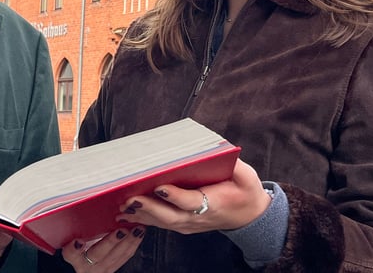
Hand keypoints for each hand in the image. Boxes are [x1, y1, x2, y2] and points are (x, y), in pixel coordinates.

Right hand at [60, 226, 145, 272]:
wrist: (87, 265)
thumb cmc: (80, 247)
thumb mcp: (75, 237)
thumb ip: (78, 228)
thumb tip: (82, 205)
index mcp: (73, 256)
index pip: (70, 253)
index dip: (74, 248)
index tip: (79, 241)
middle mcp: (85, 265)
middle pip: (97, 254)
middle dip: (110, 242)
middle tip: (121, 231)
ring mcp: (99, 269)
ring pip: (115, 257)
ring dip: (127, 242)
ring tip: (136, 229)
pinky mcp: (111, 269)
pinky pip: (124, 258)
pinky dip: (132, 245)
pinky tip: (138, 234)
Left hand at [117, 159, 268, 233]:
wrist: (250, 216)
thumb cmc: (246, 192)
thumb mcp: (246, 176)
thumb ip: (235, 165)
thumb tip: (219, 148)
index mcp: (214, 205)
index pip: (190, 202)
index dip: (175, 196)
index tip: (159, 187)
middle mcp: (199, 218)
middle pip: (170, 217)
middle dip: (149, 208)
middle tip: (129, 199)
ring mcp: (190, 224)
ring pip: (163, 223)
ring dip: (142, 215)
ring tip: (121, 206)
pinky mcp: (183, 224)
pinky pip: (162, 223)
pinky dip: (144, 218)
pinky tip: (128, 213)